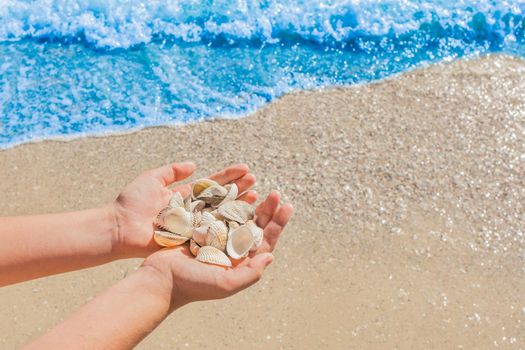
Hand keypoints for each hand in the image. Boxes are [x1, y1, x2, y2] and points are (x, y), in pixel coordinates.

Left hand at [109, 163, 256, 257]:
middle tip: (256, 182)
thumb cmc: (131, 203)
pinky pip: (212, 232)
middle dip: (239, 189)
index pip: (213, 183)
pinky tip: (244, 220)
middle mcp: (193, 210)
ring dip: (239, 206)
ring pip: (221, 214)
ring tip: (256, 198)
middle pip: (222, 198)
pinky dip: (228, 226)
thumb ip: (171, 172)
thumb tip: (193, 165)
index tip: (246, 168)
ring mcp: (193, 226)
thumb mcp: (151, 179)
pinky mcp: (190, 240)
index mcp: (185, 195)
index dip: (230, 175)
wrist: (119, 228)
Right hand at [141, 191, 292, 309]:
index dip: (277, 224)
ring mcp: (216, 237)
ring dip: (249, 202)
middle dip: (267, 210)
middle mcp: (231, 249)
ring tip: (258, 187)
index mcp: (240, 262)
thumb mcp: (225, 284)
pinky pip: (218, 210)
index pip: (264, 241)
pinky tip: (234, 189)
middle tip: (275, 193)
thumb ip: (250, 273)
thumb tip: (270, 256)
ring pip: (238, 215)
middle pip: (255, 226)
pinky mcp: (201, 227)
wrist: (160, 279)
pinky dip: (227, 200)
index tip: (287, 206)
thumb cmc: (193, 285)